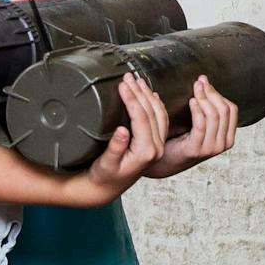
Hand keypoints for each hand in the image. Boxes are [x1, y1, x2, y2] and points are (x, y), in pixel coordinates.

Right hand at [73, 72, 169, 202]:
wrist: (107, 188)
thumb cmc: (103, 176)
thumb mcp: (106, 164)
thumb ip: (115, 149)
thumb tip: (122, 131)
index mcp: (146, 152)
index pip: (142, 118)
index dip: (132, 99)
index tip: (123, 84)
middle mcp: (156, 148)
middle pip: (152, 113)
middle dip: (140, 92)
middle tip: (128, 76)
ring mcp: (158, 145)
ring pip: (159, 114)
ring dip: (148, 95)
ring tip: (137, 80)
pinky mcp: (155, 143)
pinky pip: (160, 119)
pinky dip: (155, 104)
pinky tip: (149, 94)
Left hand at [143, 76, 240, 176]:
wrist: (163, 162)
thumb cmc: (180, 141)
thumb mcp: (201, 127)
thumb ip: (208, 111)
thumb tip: (205, 82)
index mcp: (228, 138)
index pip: (232, 109)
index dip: (219, 93)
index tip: (206, 82)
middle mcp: (223, 144)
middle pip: (223, 110)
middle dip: (211, 93)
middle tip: (200, 81)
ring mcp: (210, 148)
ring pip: (213, 115)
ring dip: (204, 98)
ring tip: (195, 88)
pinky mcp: (195, 150)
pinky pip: (200, 124)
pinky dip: (197, 110)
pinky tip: (191, 101)